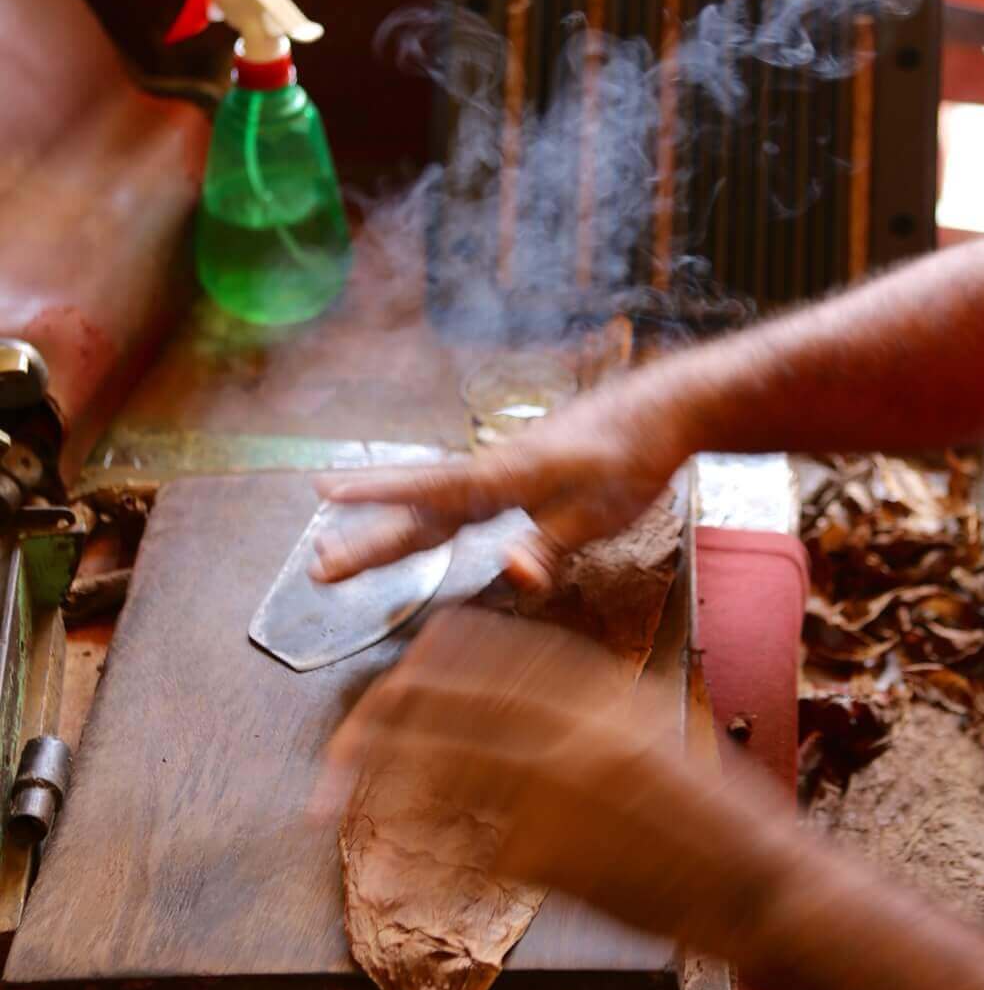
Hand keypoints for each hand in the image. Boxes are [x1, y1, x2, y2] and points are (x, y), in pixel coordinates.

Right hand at [312, 378, 692, 588]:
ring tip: (340, 541)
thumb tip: (511, 576)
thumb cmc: (628, 460)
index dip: (375, 497)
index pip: (428, 492)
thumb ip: (548, 546)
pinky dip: (422, 509)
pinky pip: (455, 497)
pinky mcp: (515, 473)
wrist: (660, 412)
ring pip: (432, 501)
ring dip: (387, 521)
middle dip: (367, 535)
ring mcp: (500, 470)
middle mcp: (491, 470)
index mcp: (504, 478)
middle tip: (318, 565)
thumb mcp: (596, 513)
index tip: (322, 494)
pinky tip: (413, 521)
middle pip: (419, 507)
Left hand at [320, 607, 797, 954]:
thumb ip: (582, 709)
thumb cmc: (717, 813)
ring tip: (324, 805)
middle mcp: (567, 720)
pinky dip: (431, 857)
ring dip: (370, 787)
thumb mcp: (651, 729)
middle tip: (335, 751)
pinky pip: (463, 844)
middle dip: (373, 720)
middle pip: (437, 696)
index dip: (421, 665)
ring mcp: (553, 783)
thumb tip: (507, 705)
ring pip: (429, 766)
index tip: (393, 689)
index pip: (480, 647)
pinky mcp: (544, 849)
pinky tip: (404, 873)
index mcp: (595, 682)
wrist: (760, 883)